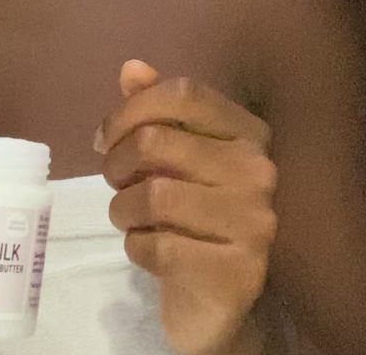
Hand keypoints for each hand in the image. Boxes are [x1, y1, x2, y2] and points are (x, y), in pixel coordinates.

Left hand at [95, 61, 276, 354]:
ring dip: (122, 209)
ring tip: (127, 215)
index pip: (186, 93)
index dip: (133, 107)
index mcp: (248, 132)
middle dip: (117, 162)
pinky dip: (136, 246)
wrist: (222, 296)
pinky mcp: (236, 271)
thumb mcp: (178, 158)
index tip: (106, 135)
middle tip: (115, 181)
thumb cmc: (195, 212)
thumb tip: (131, 68)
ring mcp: (253, 221)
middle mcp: (258, 169)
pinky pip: (158, 247)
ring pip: (153, 195)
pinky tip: (146, 247)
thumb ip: (158, 111)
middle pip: (157, 141)